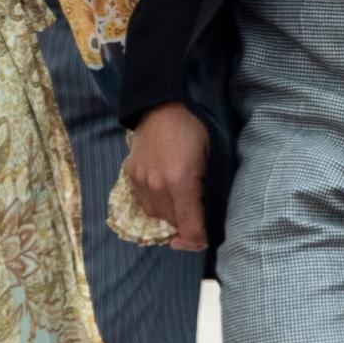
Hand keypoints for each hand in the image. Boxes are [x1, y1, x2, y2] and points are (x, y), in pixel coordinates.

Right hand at [125, 102, 209, 251]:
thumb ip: (210, 189)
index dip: (200, 240)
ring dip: (170, 213)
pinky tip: (163, 189)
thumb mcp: (213, 156)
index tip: (206, 238)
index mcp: (180, 182)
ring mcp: (140, 180)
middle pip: (173, 223)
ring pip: (157, 215)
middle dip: (187, 222)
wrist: (163, 102)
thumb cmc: (196, 127)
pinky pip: (143, 202)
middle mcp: (156, 186)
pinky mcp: (130, 173)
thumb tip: (211, 216)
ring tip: (180, 196)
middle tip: (198, 209)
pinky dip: (155, 202)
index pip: (190, 227)